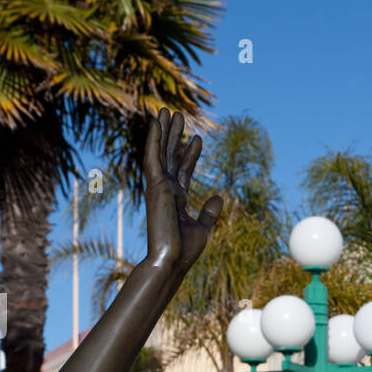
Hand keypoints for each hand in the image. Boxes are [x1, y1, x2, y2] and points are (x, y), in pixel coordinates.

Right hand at [144, 108, 222, 270]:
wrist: (171, 261)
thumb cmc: (184, 250)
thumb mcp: (203, 227)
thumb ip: (210, 212)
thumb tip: (219, 196)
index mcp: (177, 199)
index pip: (184, 170)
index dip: (190, 153)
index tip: (198, 138)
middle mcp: (166, 190)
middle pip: (170, 156)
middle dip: (175, 136)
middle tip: (179, 116)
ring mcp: (158, 187)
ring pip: (160, 152)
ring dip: (163, 131)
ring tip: (167, 111)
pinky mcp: (154, 186)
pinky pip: (152, 157)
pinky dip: (153, 139)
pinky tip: (156, 122)